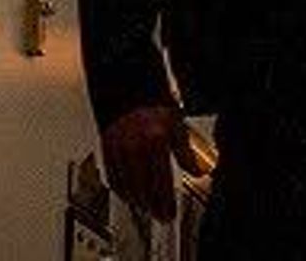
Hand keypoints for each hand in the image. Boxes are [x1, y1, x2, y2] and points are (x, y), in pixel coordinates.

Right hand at [102, 101, 189, 219]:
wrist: (130, 92)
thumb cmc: (154, 108)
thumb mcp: (177, 127)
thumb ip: (186, 154)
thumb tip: (198, 172)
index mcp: (155, 142)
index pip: (161, 183)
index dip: (165, 203)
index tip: (169, 214)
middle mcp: (135, 148)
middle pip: (143, 191)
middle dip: (153, 207)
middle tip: (160, 214)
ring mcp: (118, 151)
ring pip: (127, 189)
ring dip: (138, 202)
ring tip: (148, 206)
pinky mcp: (106, 151)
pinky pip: (113, 180)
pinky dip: (122, 191)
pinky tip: (131, 194)